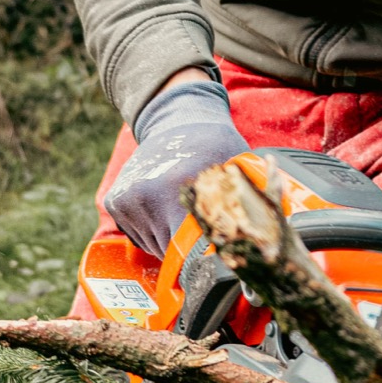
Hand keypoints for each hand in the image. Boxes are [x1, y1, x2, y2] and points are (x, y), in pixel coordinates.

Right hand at [103, 75, 250, 256]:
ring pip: (153, 247)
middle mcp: (148, 196)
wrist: (177, 120)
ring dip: (169, 241)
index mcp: (179, 190)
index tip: (215, 261)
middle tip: (202, 227)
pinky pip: (137, 236)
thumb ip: (245, 207)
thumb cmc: (214, 148)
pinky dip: (152, 230)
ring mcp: (128, 199)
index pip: (188, 251)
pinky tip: (165, 207)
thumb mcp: (237, 172)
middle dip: (188, 250)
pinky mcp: (115, 202)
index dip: (203, 262)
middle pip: (170, 252)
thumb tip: (266, 248)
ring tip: (182, 211)